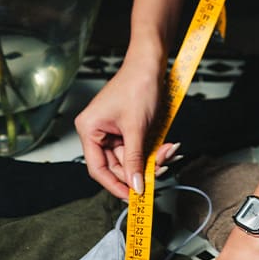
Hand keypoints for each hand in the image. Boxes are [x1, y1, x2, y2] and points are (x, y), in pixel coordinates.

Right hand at [75, 52, 177, 199]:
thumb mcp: (136, 127)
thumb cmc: (138, 86)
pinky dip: (152, 149)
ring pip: (131, 157)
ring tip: (169, 152)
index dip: (114, 184)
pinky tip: (167, 146)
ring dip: (151, 158)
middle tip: (160, 171)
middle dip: (140, 169)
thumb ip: (135, 159)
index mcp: (89, 129)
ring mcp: (112, 129)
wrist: (151, 63)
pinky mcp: (127, 127)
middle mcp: (97, 131)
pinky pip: (138, 147)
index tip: (131, 196)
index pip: (98, 168)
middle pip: (117, 164)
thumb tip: (136, 185)